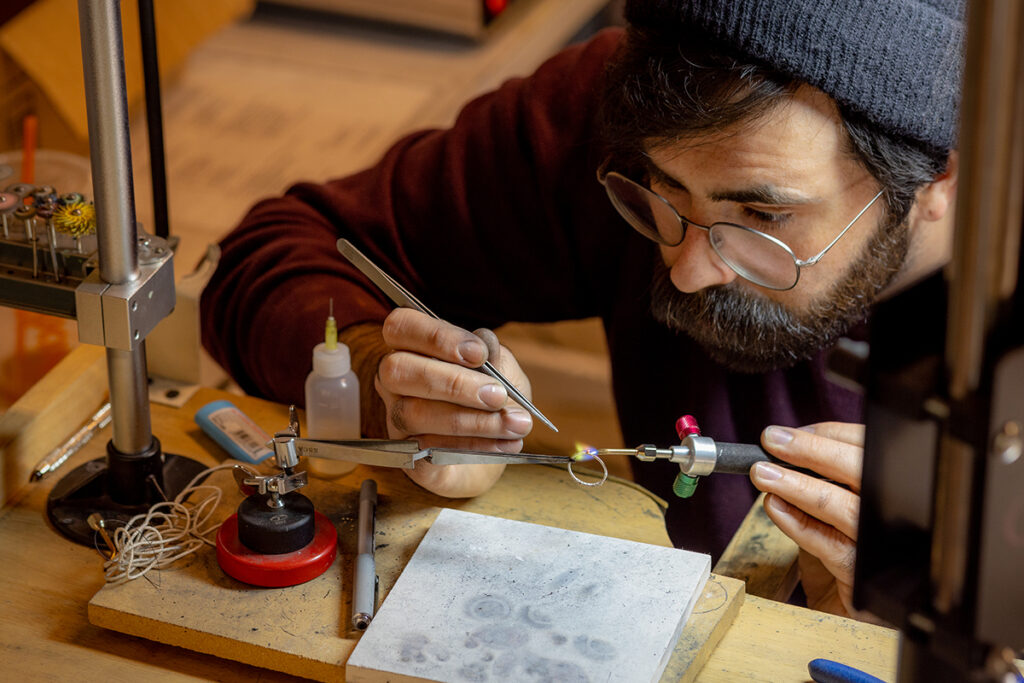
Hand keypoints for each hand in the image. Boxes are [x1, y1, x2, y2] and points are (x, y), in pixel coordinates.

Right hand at [375, 308, 532, 497]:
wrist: (496, 448)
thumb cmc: (493, 402)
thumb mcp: (504, 372)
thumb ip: (494, 356)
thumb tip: (485, 341)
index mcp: (414, 349)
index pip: (401, 326)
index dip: (436, 337)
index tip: (478, 354)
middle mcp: (396, 383)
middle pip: (397, 370)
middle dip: (453, 383)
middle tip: (497, 395)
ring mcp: (396, 422)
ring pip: (412, 414)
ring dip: (471, 420)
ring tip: (513, 425)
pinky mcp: (409, 458)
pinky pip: (426, 450)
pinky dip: (470, 447)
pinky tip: (501, 445)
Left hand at [748, 422, 869, 618]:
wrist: (843, 616)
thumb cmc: (835, 561)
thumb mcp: (823, 515)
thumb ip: (812, 485)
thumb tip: (778, 454)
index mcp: (887, 492)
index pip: (869, 451)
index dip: (830, 435)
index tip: (790, 434)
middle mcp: (893, 516)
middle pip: (864, 472)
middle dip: (815, 451)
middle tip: (774, 441)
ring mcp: (882, 547)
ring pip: (846, 508)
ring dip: (798, 485)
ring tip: (764, 474)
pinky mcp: (864, 576)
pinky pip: (828, 544)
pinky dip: (797, 522)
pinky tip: (774, 507)